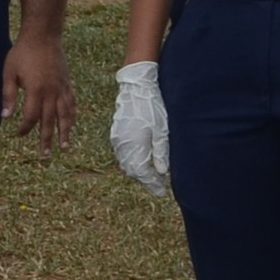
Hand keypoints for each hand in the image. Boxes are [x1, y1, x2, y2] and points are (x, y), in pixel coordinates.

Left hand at [1, 31, 73, 153]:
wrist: (43, 35)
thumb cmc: (22, 52)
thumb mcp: (9, 72)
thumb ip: (8, 95)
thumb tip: (5, 117)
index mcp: (36, 90)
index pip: (32, 117)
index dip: (25, 128)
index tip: (19, 134)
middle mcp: (52, 92)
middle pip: (50, 120)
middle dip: (47, 139)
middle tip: (45, 155)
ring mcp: (62, 87)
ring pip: (65, 114)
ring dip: (65, 132)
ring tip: (65, 147)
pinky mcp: (67, 82)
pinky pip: (72, 103)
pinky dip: (72, 115)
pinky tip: (72, 124)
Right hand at [108, 60, 168, 193]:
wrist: (136, 87)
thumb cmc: (152, 107)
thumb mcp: (162, 131)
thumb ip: (161, 153)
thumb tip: (161, 172)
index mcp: (134, 147)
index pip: (143, 173)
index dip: (153, 184)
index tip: (162, 192)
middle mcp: (123, 146)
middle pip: (133, 171)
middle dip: (146, 179)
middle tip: (159, 185)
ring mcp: (118, 139)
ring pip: (126, 163)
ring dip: (138, 171)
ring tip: (152, 175)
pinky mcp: (117, 133)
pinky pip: (123, 154)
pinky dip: (132, 160)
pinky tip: (141, 159)